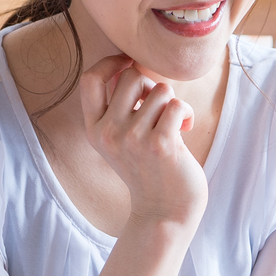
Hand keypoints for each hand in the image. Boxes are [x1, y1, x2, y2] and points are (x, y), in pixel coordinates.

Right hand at [77, 54, 207, 229]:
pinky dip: (186, 114)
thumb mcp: (120, 140)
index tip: (128, 63)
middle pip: (132, 76)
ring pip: (160, 90)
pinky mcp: (160, 144)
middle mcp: (108, 133)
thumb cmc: (149, 170)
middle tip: (160, 109)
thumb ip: (118, 108)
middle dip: (152, 86)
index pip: (90, 80)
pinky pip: (176, 105)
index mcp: (94, 130)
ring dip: (172, 104)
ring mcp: (133, 139)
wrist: (164, 212)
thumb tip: (131, 66)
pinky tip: (185, 131)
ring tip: (174, 126)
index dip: (110, 63)